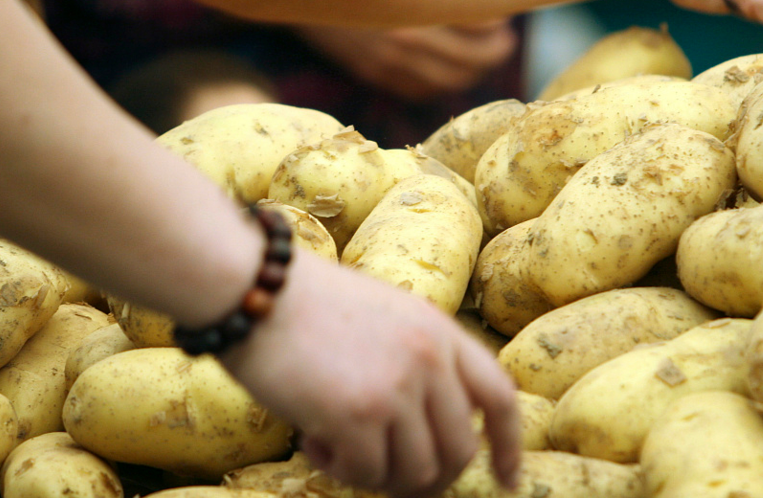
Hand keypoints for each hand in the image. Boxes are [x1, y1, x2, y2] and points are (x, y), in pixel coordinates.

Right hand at [221, 250, 520, 497]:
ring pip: (416, 473)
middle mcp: (429, 358)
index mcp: (440, 330)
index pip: (500, 397)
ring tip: (338, 448)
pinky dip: (339, 470)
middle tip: (385, 477)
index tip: (506, 479)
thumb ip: (418, 359)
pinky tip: (312, 440)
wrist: (253, 285)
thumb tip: (430, 431)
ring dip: (377, 476)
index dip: (509, 445)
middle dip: (427, 478)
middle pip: (460, 449)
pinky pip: (367, 474)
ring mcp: (397, 386)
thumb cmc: (305, 303)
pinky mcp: (357, 414)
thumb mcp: (385, 315)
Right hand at [296, 21, 517, 100]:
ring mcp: (386, 57)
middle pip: (473, 56)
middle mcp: (403, 32)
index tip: (507, 10)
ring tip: (486, 55)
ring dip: (476, 69)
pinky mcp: (372, 70)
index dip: (500, 19)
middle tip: (506, 40)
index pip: (479, 21)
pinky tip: (450, 68)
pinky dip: (442, 82)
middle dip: (497, 49)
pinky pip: (420, 88)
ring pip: (451, 78)